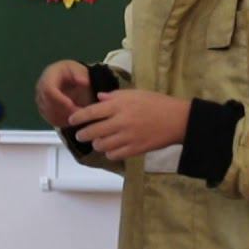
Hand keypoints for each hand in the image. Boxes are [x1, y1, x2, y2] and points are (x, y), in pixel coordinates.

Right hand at [35, 59, 93, 127]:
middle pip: (47, 103)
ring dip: (64, 117)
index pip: (48, 89)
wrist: (74, 80)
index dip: (59, 99)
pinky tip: (73, 120)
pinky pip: (50, 119)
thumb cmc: (77, 75)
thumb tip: (84, 81)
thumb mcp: (81, 71)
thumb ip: (82, 76)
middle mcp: (41, 86)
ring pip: (48, 113)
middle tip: (78, 115)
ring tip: (79, 117)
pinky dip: (62, 122)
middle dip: (63, 111)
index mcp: (49, 74)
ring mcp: (41, 99)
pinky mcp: (44, 109)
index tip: (72, 105)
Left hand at [68, 90, 190, 160]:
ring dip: (97, 144)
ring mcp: (128, 137)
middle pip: (93, 131)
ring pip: (102, 145)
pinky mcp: (135, 149)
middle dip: (83, 134)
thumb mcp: (136, 93)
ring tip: (97, 141)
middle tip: (80, 135)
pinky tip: (111, 149)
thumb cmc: (156, 103)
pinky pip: (114, 154)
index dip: (79, 117)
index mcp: (120, 105)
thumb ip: (115, 96)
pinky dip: (109, 153)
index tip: (71, 120)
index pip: (92, 112)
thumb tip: (99, 98)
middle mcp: (121, 121)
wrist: (177, 120)